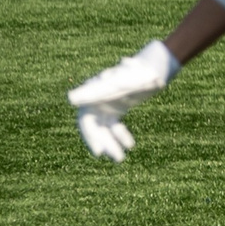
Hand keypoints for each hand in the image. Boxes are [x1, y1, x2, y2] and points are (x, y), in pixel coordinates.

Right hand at [68, 39, 180, 161]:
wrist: (154, 67)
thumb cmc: (136, 73)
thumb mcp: (119, 83)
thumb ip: (99, 90)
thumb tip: (70, 99)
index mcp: (92, 94)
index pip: (86, 121)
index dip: (90, 137)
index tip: (98, 153)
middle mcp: (96, 100)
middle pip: (95, 127)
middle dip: (104, 143)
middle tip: (116, 158)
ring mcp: (105, 104)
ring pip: (104, 129)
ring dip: (111, 143)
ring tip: (120, 158)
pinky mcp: (115, 108)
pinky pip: (113, 126)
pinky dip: (119, 136)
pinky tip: (129, 145)